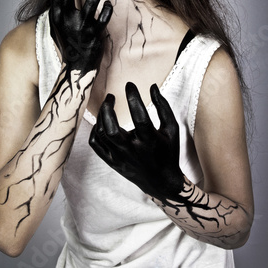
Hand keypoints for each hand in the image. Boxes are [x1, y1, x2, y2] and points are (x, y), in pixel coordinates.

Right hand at [49, 0, 112, 76]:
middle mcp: (66, 20)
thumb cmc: (70, 41)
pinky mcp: (94, 35)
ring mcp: (80, 27)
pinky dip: (107, 8)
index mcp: (55, 16)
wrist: (76, 66)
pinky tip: (107, 4)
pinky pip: (103, 18)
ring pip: (91, 1)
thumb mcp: (60, 24)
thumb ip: (63, 8)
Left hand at [89, 82, 183, 200]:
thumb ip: (163, 106)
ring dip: (101, 116)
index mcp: (150, 141)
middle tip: (111, 96)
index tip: (130, 85)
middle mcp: (133, 150)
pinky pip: (96, 145)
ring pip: (102, 135)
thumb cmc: (168, 152)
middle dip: (107, 108)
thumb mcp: (172, 129)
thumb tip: (152, 86)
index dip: (133, 97)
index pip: (139, 116)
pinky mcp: (113, 162)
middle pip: (111, 128)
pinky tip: (101, 122)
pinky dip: (95, 131)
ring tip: (106, 106)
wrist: (162, 182)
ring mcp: (120, 157)